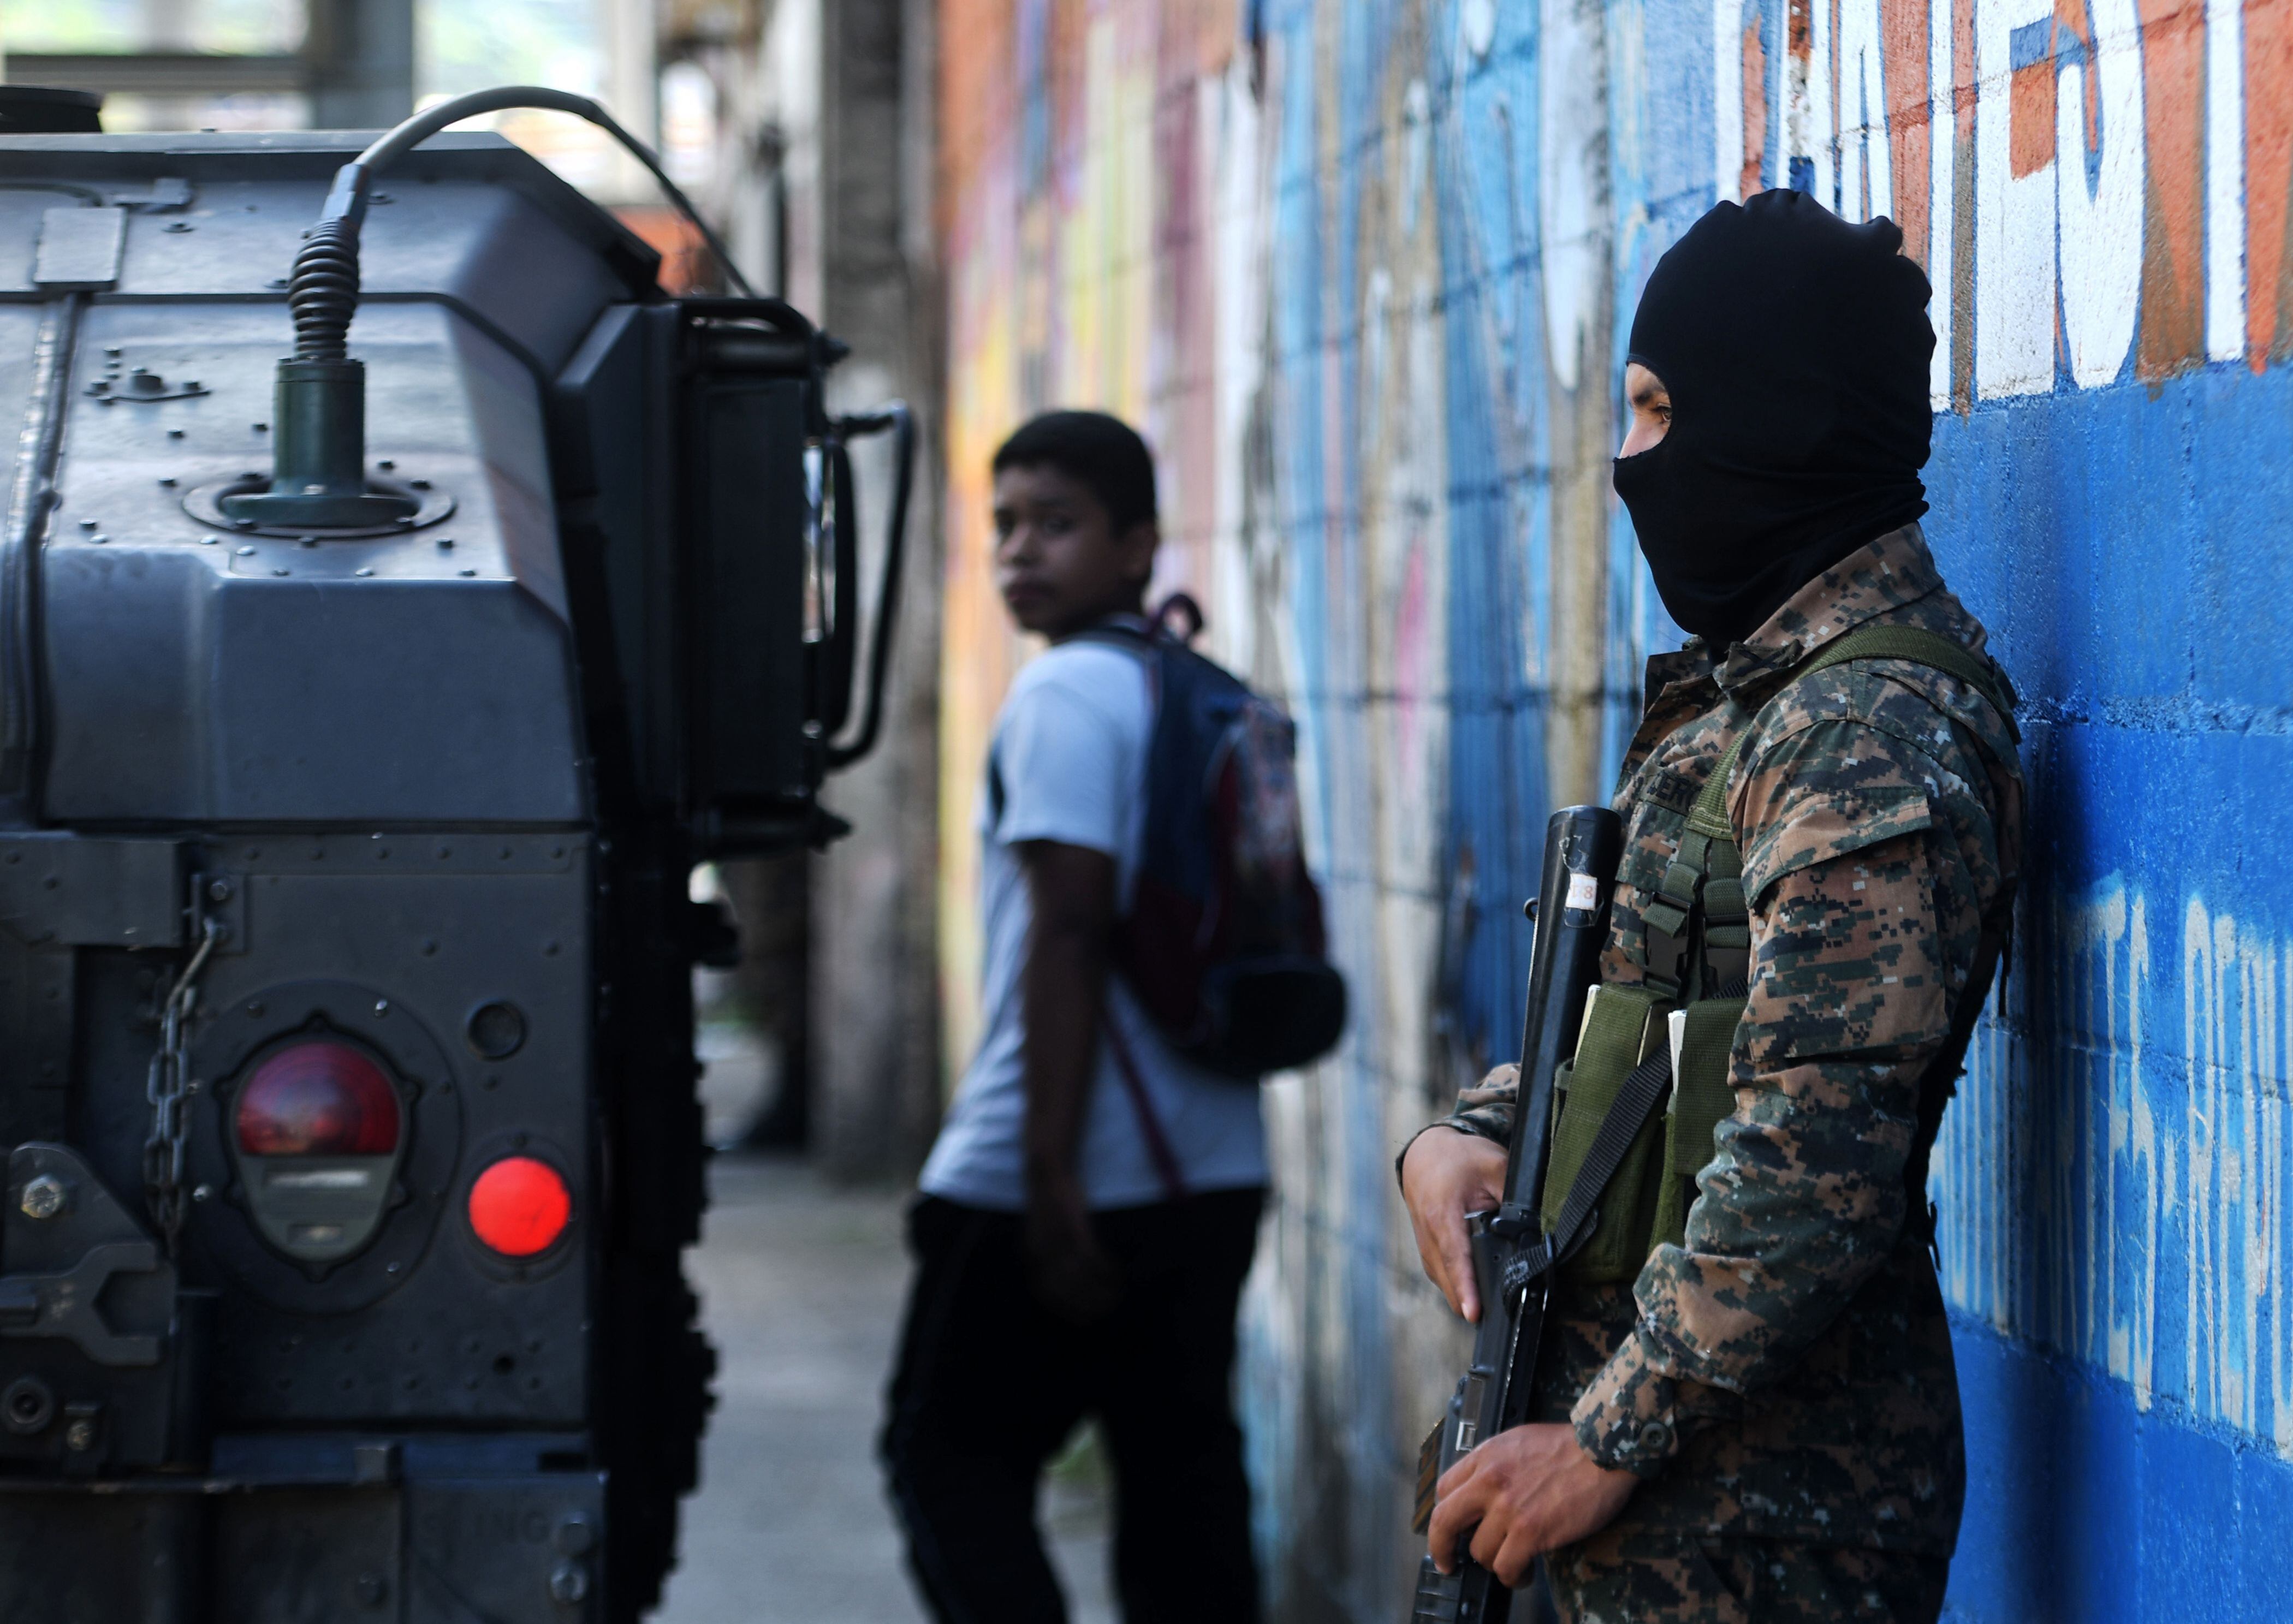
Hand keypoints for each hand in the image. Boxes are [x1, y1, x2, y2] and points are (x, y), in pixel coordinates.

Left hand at [1024, 1180, 1120, 1323]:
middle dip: (1087, 1305)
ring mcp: (1059, 1241)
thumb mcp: (1040, 1231)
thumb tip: (1064, 1275)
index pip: (1045, 1293)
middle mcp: (1042, 1252)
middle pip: (1065, 1291)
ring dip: (1102, 1290)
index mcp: (1032, 1254)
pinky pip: (1092, 1259)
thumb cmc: (1049, 1201)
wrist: (1049, 1171)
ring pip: (1082, 1279)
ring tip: (1118, 1294)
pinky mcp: (1075, 1229)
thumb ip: (1048, 1254)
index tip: (1082, 1318)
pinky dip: (1106, 1271)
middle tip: (1107, 1309)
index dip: (1064, 1309)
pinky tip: (1117, 1274)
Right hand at [1399, 1127, 1509, 1321]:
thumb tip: (1534, 1225)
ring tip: (1483, 1312)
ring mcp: (1423, 1243)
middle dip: (1467, 1301)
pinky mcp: (1425, 1247)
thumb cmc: (1459, 1158)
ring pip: (1441, 1280)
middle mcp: (1428, 1233)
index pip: (1455, 1257)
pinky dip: (1453, 1285)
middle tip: (1492, 1320)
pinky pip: (1438, 1273)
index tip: (1474, 1313)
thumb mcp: (1493, 1167)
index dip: (1466, 1287)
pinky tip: (1470, 1293)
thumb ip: (1513, 1197)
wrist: (1425, 1152)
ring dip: (1460, 1296)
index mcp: (1443, 1214)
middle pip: (1447, 1278)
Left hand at [1427, 1424, 1636, 1585]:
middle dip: (1441, 1547)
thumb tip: (1483, 1492)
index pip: (1445, 1489)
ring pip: (1479, 1551)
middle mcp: (1489, 1481)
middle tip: (1447, 1562)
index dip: (1447, 1513)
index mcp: (1485, 1456)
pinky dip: (1513, 1576)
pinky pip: (1506, 1567)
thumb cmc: (1570, 1445)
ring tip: (1511, 1564)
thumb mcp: (1519, 1441)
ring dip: (1493, 1563)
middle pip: (1444, 1522)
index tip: (1451, 1528)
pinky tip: (1524, 1574)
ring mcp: (1508, 1508)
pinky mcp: (1530, 1531)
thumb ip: (1495, 1464)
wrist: (1602, 1449)